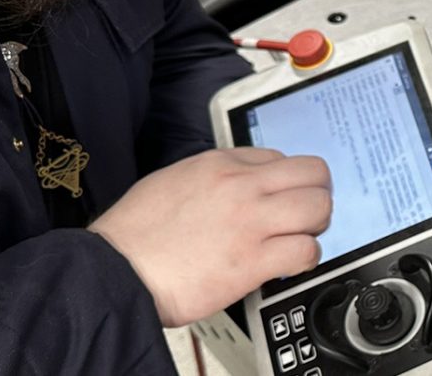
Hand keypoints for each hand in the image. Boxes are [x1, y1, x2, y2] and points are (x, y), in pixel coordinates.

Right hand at [90, 147, 331, 326]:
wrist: (113, 272)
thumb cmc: (134, 235)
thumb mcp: (171, 182)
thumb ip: (211, 178)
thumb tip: (239, 184)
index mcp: (219, 164)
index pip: (279, 158)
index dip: (286, 181)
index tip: (283, 197)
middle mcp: (241, 187)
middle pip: (313, 174)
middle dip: (315, 195)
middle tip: (305, 214)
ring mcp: (250, 222)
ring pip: (318, 207)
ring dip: (316, 225)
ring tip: (301, 237)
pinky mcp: (252, 261)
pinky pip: (306, 250)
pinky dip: (306, 258)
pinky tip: (292, 264)